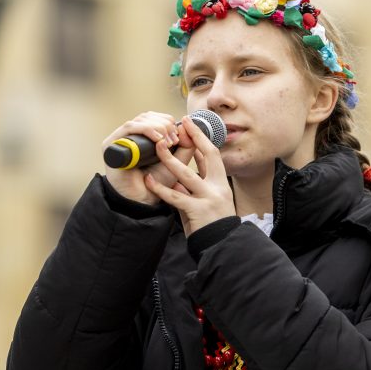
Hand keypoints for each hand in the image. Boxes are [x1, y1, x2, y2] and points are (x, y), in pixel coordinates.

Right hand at [102, 112, 196, 205]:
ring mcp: (119, 140)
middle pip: (148, 116)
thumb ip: (186, 146)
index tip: (179, 136)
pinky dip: (146, 129)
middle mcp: (130, 137)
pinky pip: (129, 128)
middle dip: (165, 124)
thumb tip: (186, 126)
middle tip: (173, 140)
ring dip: (158, 127)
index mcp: (142, 138)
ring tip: (167, 142)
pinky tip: (157, 139)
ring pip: (140, 120)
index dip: (168, 122)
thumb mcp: (177, 162)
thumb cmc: (156, 184)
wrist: (142, 200)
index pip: (155, 118)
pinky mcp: (111, 144)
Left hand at [143, 116, 235, 234]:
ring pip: (186, 174)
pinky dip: (160, 188)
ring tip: (158, 147)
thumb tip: (177, 178)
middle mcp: (217, 188)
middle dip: (195, 137)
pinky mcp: (197, 210)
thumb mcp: (206, 202)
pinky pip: (175, 196)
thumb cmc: (212, 226)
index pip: (211, 157)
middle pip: (208, 155)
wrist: (221, 246)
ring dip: (170, 159)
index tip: (191, 125)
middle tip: (182, 123)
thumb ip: (193, 189)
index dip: (201, 140)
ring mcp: (208, 198)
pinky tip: (149, 181)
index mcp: (220, 184)